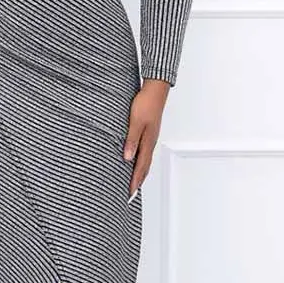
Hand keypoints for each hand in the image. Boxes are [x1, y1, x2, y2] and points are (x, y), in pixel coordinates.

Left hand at [123, 78, 169, 197]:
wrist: (155, 89)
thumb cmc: (145, 103)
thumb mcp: (135, 122)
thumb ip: (131, 140)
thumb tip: (128, 158)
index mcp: (148, 142)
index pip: (141, 166)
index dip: (135, 180)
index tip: (130, 193)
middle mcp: (150, 142)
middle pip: (145, 167)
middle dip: (138, 181)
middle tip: (132, 193)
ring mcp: (150, 137)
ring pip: (145, 160)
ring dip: (140, 172)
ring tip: (134, 182)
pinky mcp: (149, 132)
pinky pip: (145, 151)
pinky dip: (141, 161)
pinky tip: (135, 160)